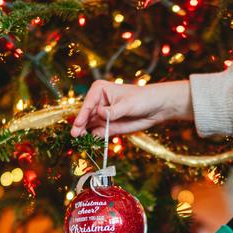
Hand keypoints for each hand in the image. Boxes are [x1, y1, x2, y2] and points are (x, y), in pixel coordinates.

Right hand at [71, 80, 192, 136]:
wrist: (156, 108)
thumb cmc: (142, 99)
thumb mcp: (127, 104)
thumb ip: (113, 111)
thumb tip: (100, 114)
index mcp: (100, 90)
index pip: (88, 103)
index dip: (83, 114)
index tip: (79, 124)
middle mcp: (98, 102)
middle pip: (86, 115)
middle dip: (80, 125)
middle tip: (75, 135)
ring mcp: (102, 115)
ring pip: (89, 125)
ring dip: (85, 133)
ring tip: (80, 140)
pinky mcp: (107, 126)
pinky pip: (98, 133)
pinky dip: (94, 138)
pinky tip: (92, 142)